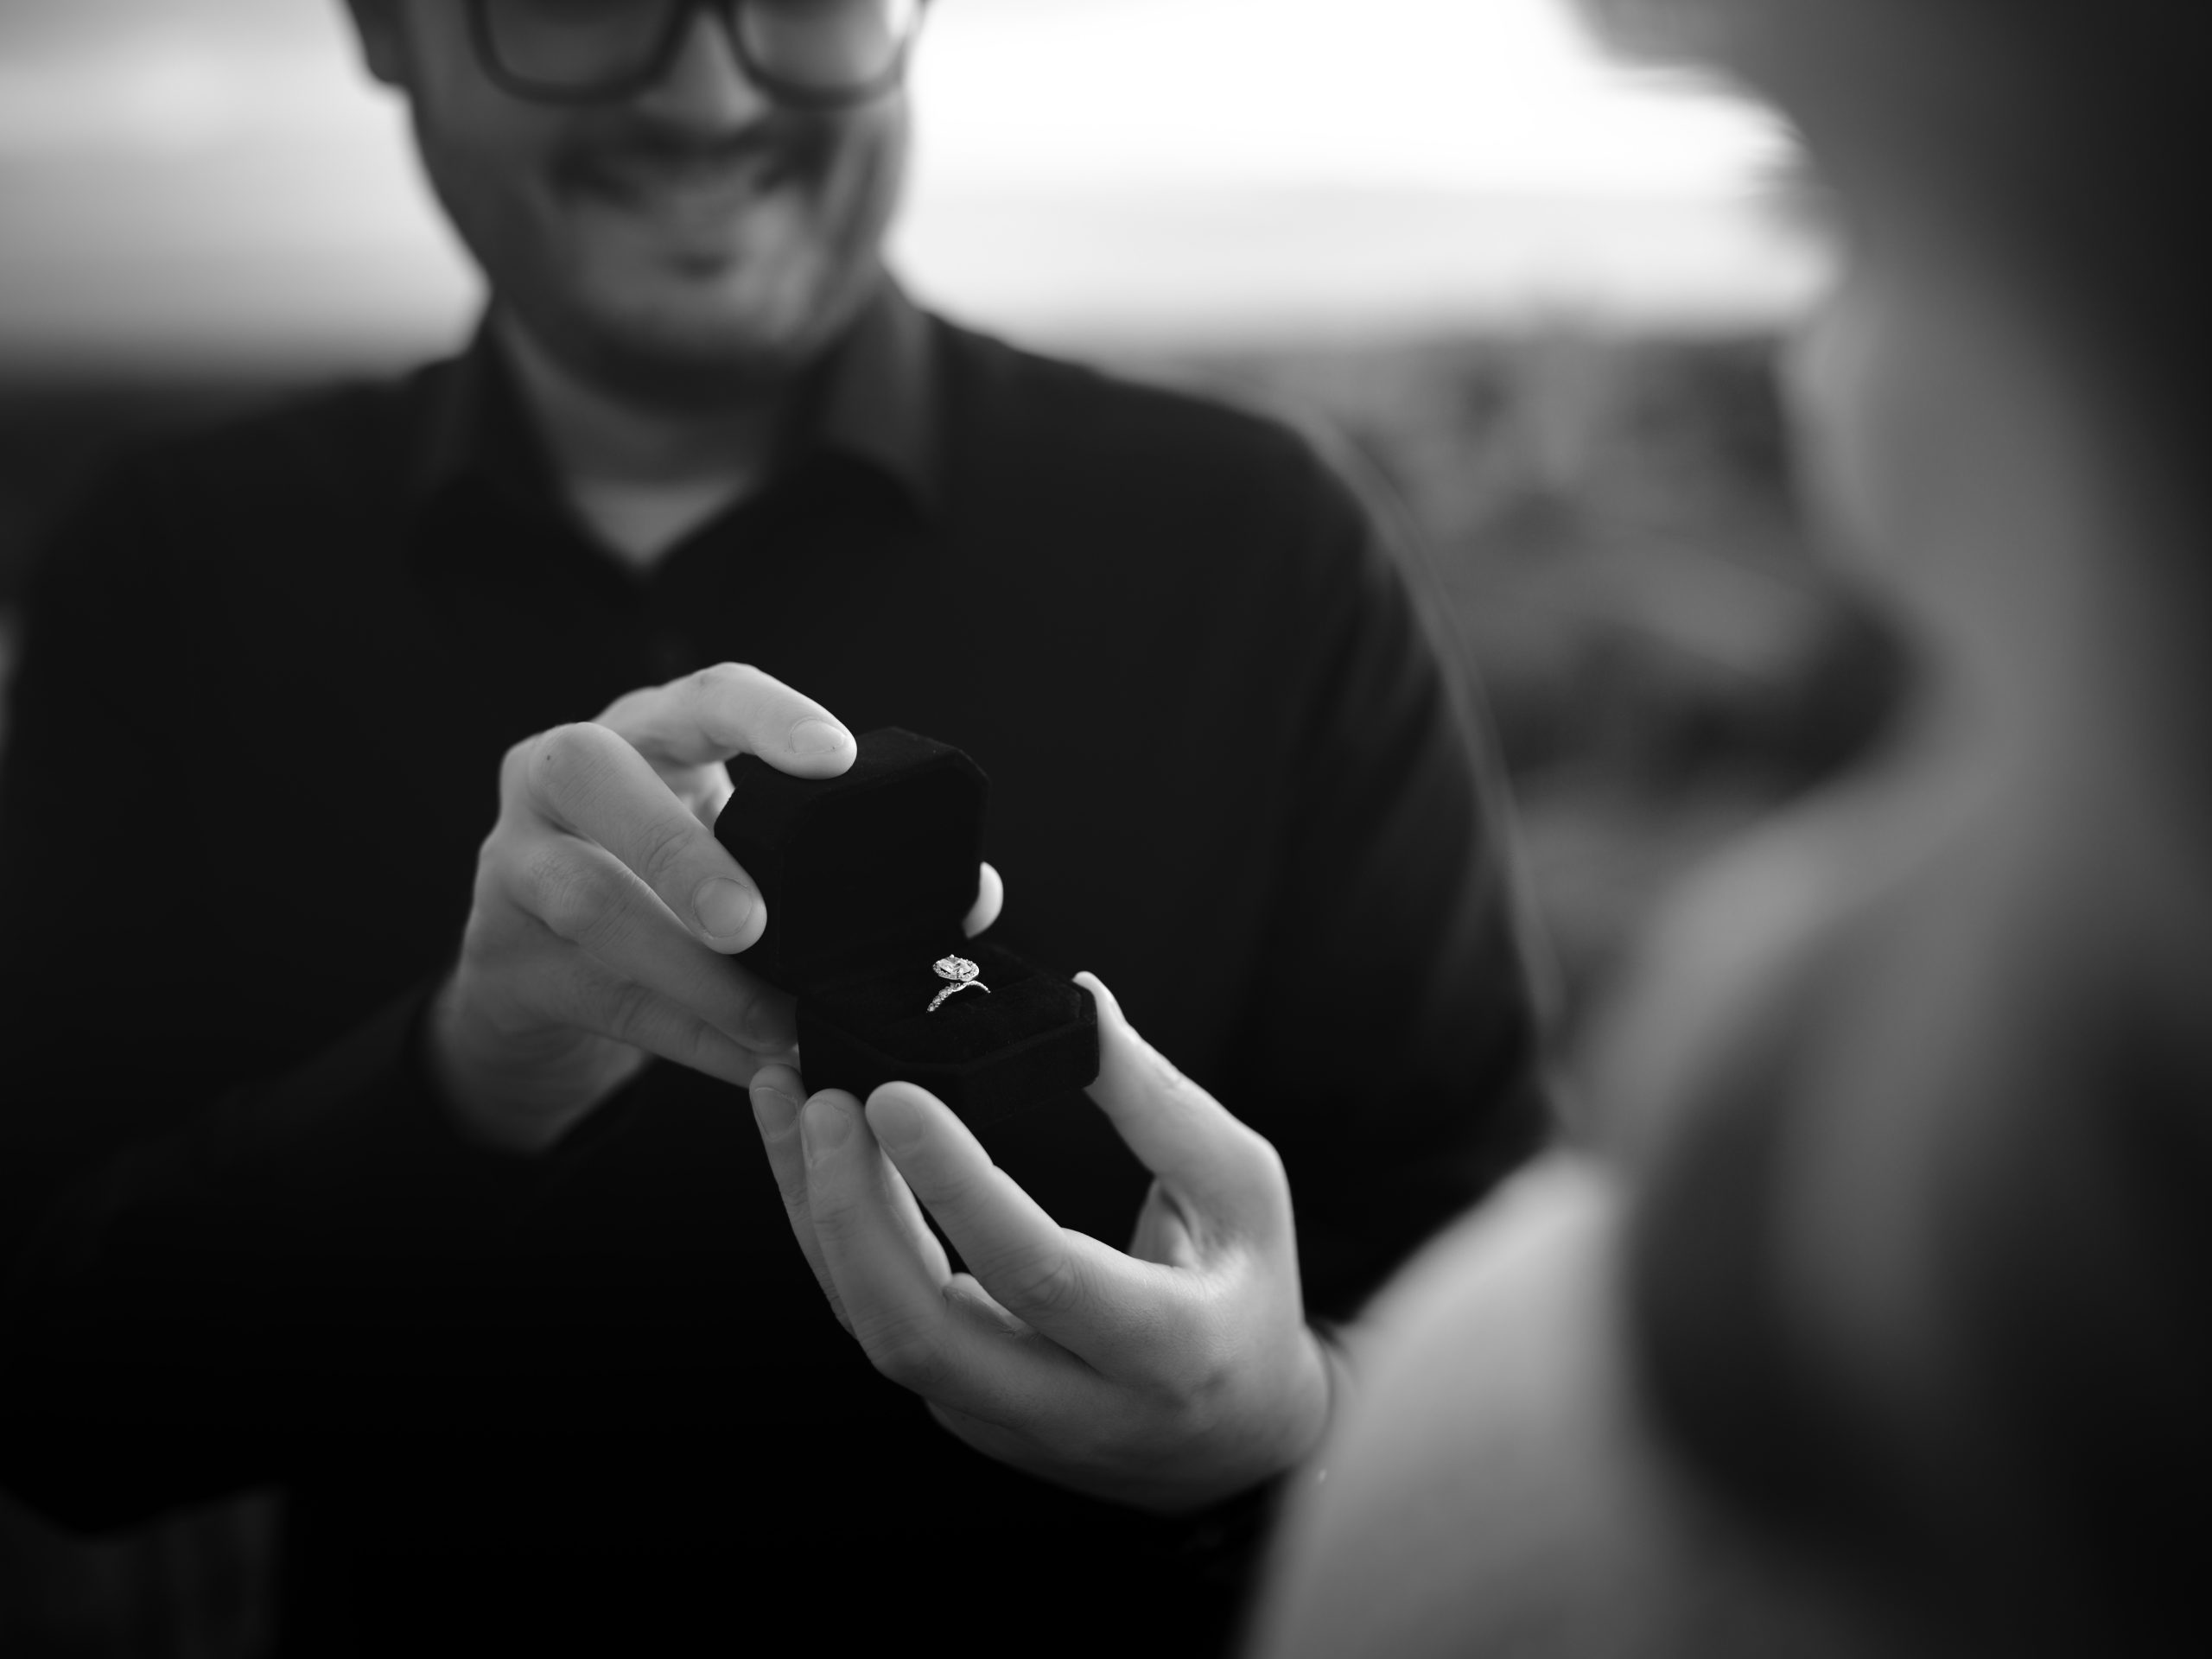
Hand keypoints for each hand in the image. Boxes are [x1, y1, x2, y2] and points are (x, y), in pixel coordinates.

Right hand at [431, 662, 1002, 1153]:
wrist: (542, 969)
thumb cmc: (673, 885)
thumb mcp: (747, 853)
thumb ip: (850, 866)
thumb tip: (979, 898)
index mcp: (649, 729)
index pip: (705, 693)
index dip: (768, 718)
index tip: (836, 757)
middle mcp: (562, 772)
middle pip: (596, 774)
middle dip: (681, 849)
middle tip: (752, 922)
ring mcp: (513, 858)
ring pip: (590, 901)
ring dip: (690, 971)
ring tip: (774, 1020)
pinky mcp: (503, 954)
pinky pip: (603, 997)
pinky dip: (691, 1037)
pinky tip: (757, 1063)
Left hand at [748, 974, 1330, 1512]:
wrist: (1236, 1441)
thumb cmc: (1245, 1292)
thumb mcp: (1240, 1186)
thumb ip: (1159, 1103)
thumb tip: (1080, 1002)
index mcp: (1164, 1347)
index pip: (1038, 1272)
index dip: (958, 1186)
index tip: (895, 1096)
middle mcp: (1071, 1404)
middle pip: (919, 1331)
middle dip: (850, 1212)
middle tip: (821, 1099)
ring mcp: (999, 1418)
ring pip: (878, 1331)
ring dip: (817, 1216)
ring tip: (788, 1103)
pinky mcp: (957, 1405)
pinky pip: (875, 1322)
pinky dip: (830, 1235)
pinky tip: (808, 1153)